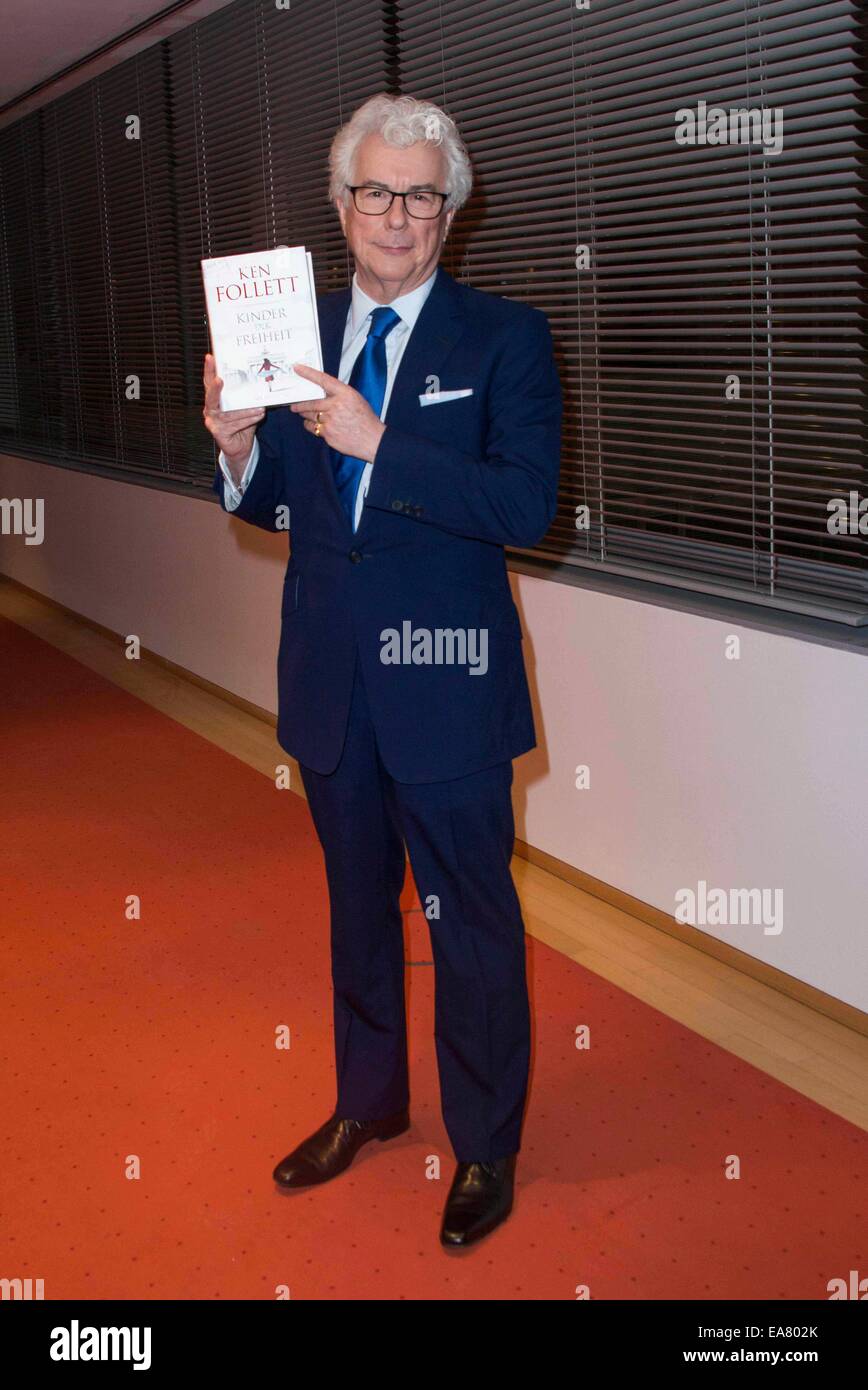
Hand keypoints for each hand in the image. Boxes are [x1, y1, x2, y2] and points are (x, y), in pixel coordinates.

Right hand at [202, 354, 264, 471]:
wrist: (240, 446)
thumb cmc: (241, 423)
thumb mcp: (244, 405)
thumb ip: (245, 394)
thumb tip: (258, 378)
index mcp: (214, 399)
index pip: (209, 381)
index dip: (208, 370)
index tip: (210, 358)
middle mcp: (210, 409)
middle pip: (211, 396)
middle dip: (215, 388)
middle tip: (219, 379)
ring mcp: (212, 421)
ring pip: (228, 413)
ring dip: (245, 409)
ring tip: (259, 407)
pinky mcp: (218, 432)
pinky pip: (234, 424)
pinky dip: (248, 420)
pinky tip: (258, 416)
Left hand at [290, 364, 385, 461]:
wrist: (373, 440)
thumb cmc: (365, 419)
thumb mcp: (356, 399)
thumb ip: (340, 394)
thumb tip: (323, 391)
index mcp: (345, 394)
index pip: (323, 380)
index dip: (308, 373)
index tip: (297, 368)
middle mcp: (336, 405)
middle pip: (311, 401)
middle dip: (300, 403)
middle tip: (294, 404)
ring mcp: (331, 421)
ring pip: (309, 415)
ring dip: (304, 414)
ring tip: (302, 413)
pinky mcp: (327, 434)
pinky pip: (313, 428)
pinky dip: (311, 426)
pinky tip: (314, 425)